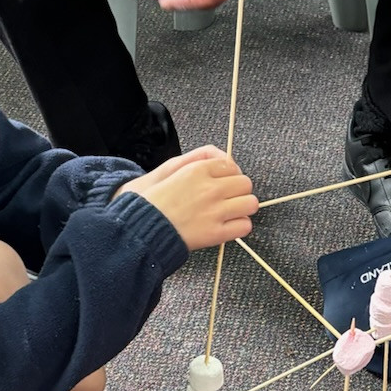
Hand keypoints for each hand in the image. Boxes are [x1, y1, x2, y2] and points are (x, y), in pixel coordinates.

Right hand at [124, 145, 257, 251]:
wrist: (139, 228)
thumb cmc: (149, 200)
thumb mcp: (169, 169)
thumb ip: (197, 159)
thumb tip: (223, 156)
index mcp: (197, 170)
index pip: (231, 166)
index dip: (229, 175)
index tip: (224, 182)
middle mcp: (210, 188)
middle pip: (245, 183)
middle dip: (238, 190)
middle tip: (227, 198)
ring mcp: (215, 211)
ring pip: (250, 203)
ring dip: (243, 207)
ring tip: (231, 212)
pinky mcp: (215, 233)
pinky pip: (244, 226)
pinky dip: (239, 226)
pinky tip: (228, 226)